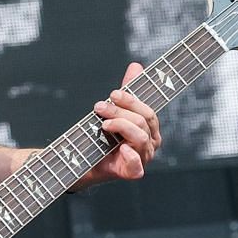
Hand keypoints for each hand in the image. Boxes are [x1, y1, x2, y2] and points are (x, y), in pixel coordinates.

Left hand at [75, 62, 160, 187]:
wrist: (86, 162)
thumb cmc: (105, 137)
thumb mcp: (115, 111)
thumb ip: (127, 91)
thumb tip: (136, 66)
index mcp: (150, 128)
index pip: (148, 110)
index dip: (132, 100)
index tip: (113, 93)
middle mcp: (150, 143)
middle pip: (142, 121)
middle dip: (120, 111)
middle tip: (99, 106)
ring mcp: (143, 158)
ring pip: (139, 136)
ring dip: (119, 125)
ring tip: (102, 124)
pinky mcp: (132, 172)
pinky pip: (137, 166)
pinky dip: (131, 157)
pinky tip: (122, 149)